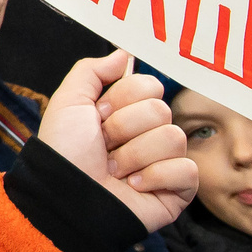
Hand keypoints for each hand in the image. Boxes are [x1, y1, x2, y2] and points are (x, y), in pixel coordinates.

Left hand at [33, 50, 195, 233]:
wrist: (64, 197)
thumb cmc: (64, 153)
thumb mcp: (69, 102)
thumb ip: (92, 70)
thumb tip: (124, 54)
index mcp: (126, 113)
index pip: (149, 85)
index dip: (122, 100)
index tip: (98, 118)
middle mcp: (148, 135)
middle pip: (161, 110)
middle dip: (124, 129)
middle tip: (105, 148)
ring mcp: (165, 162)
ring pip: (173, 137)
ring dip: (135, 155)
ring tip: (115, 171)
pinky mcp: (177, 190)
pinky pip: (186, 169)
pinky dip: (156, 177)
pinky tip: (133, 187)